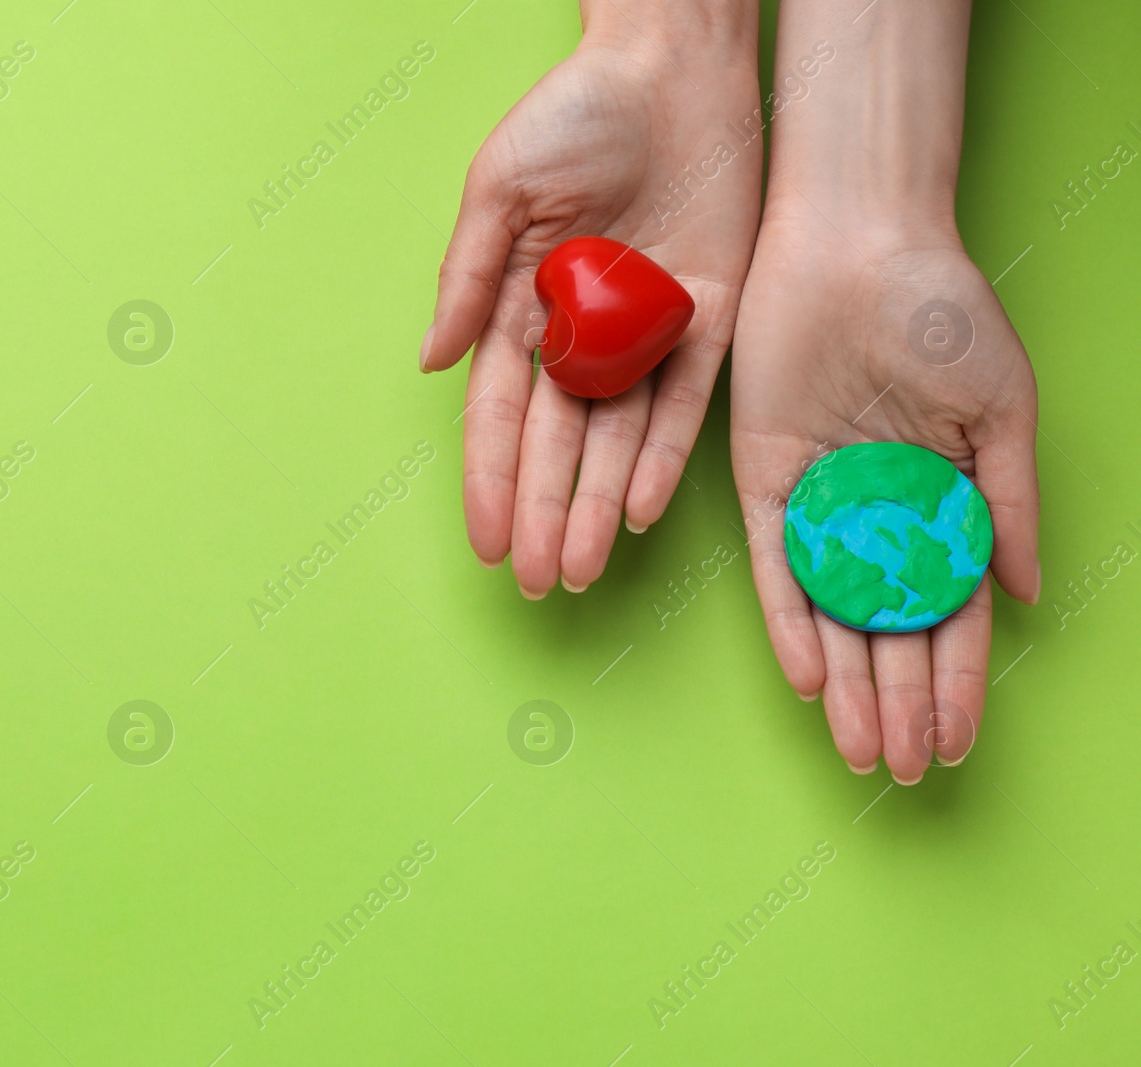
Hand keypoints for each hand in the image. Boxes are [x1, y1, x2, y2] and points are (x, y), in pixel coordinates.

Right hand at [420, 9, 760, 595]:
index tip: (487, 544)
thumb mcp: (499, 189)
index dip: (491, 482)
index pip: (501, 417)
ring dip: (598, 506)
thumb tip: (430, 363)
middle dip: (545, 515)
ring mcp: (647, 333)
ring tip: (582, 569)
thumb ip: (467, 280)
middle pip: (559, 445)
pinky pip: (686, 402)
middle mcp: (584, 335)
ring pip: (619, 441)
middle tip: (539, 582)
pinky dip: (663, 455)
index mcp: (523, 309)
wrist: (674, 62)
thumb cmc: (573, 113)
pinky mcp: (710, 319)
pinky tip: (640, 511)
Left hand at [730, 195, 1039, 782]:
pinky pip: (772, 560)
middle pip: (887, 627)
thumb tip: (1021, 593)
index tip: (956, 743)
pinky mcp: (761, 473)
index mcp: (940, 498)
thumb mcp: (1000, 409)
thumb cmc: (941, 310)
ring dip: (844, 681)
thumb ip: (1007, 503)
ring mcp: (818, 496)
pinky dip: (787, 617)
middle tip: (898, 770)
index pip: (946, 611)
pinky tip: (805, 674)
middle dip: (897, 701)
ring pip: (830, 610)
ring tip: (856, 748)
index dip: (955, 680)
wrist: (859, 237)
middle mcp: (875, 510)